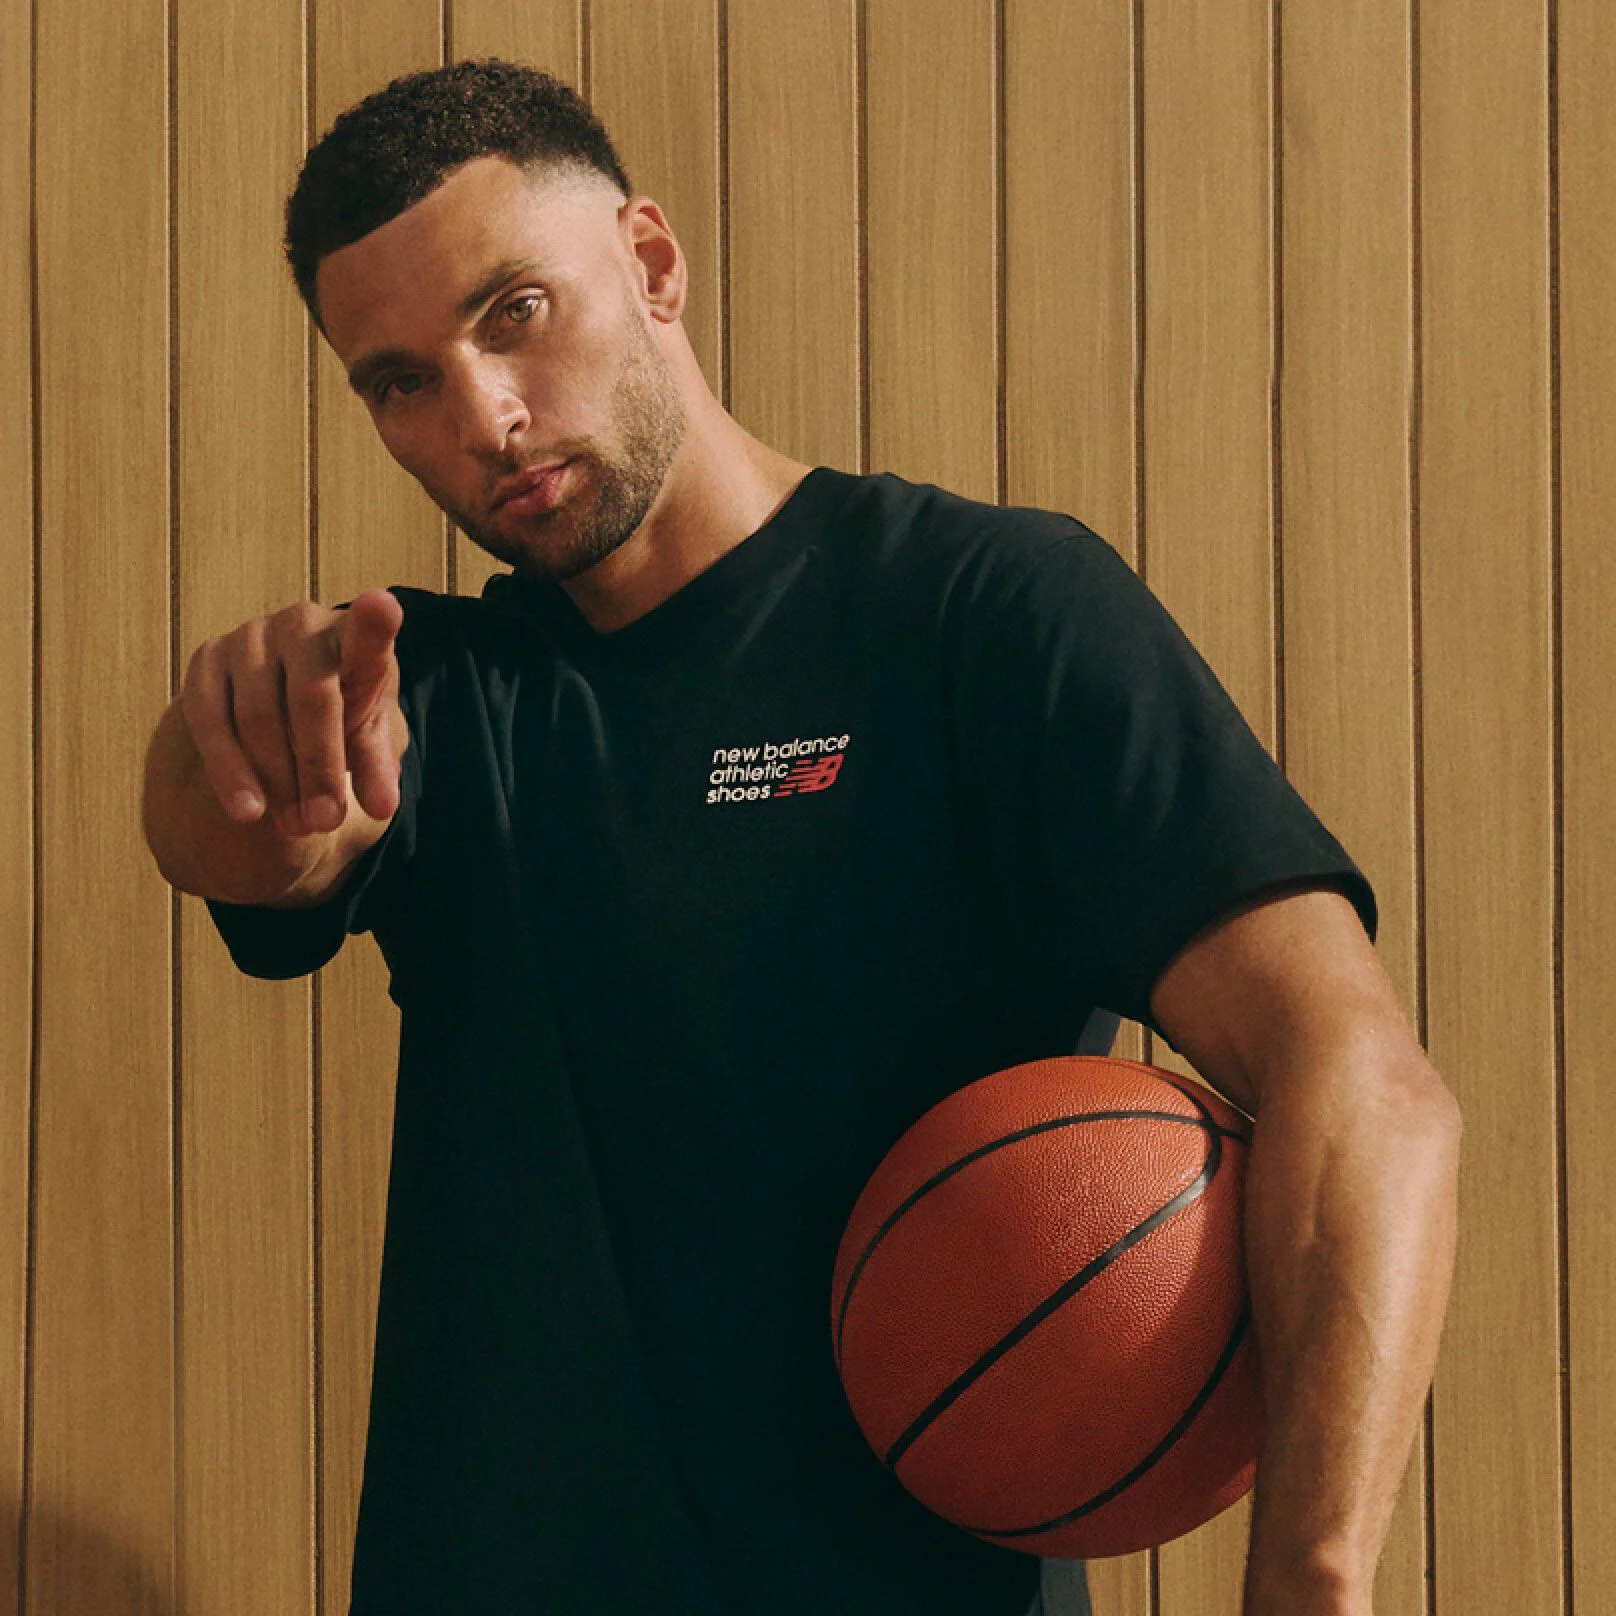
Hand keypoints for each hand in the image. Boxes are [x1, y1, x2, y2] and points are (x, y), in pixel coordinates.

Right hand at [179, 588, 407, 838]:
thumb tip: (383, 807)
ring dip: (278, 779)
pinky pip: (209, 719)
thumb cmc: (341, 713)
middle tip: (327, 821)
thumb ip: (378, 766)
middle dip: (319, 768)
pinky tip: (248, 811)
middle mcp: (301, 625)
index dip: (374, 622)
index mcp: (353, 638)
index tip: (384, 608)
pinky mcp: (206, 660)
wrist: (282, 698)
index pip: (366, 632)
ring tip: (297, 826)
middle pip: (311, 698)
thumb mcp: (367, 737)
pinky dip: (229, 770)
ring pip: (258, 716)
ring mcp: (249, 637)